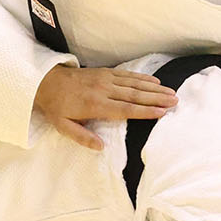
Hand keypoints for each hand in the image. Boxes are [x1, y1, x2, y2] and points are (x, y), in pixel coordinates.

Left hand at [34, 65, 176, 152]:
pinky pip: (127, 75)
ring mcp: (105, 79)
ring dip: (154, 89)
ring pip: (134, 84)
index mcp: (95, 105)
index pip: (125, 109)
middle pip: (135, 95)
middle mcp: (103, 90)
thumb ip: (82, 137)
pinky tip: (155, 81)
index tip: (161, 113)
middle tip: (175, 101)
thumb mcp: (63, 126)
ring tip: (171, 92)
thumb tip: (101, 148)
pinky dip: (142, 78)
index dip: (145, 111)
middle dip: (156, 99)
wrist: (45, 81)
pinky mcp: (105, 72)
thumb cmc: (56, 107)